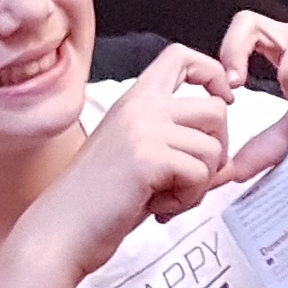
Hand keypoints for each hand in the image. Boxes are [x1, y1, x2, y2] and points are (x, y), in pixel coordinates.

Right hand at [13, 50, 233, 284]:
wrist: (61, 230)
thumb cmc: (96, 202)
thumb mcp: (141, 160)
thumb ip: (180, 150)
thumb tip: (226, 162)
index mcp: (134, 101)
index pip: (181, 57)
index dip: (212, 74)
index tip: (224, 100)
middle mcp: (139, 107)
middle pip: (216, 109)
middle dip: (218, 152)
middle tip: (190, 180)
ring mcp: (143, 129)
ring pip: (213, 148)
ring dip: (199, 184)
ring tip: (165, 198)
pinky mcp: (148, 158)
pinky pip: (200, 175)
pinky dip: (187, 200)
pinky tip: (157, 208)